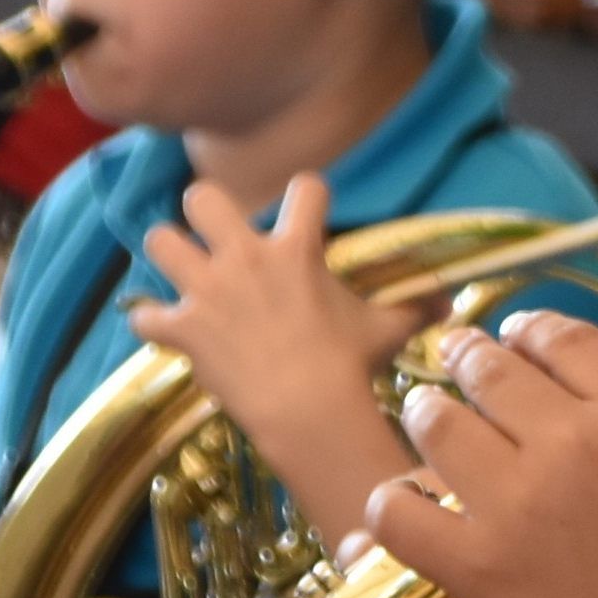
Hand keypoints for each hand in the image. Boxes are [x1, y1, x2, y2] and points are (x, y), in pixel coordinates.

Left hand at [133, 175, 420, 546]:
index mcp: (296, 248)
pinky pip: (145, 315)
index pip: (305, 189)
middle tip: (219, 238)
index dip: (308, 197)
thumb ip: (414, 308)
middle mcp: (245, 257)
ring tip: (184, 275)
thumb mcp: (387, 329)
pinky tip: (166, 331)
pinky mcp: (183, 328)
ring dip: (170, 256)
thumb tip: (452, 302)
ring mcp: (208, 290)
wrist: (307, 409)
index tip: (308, 213)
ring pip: (159, 241)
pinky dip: (153, 323)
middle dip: (207, 211)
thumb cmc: (350, 363)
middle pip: (203, 197)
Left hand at [363, 313, 597, 597]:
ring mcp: (518, 503)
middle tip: (456, 356)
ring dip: (427, 410)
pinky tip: (399, 502)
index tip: (516, 333)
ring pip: (439, 424)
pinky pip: (402, 515)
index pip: (565, 339)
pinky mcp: (481, 568)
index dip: (533, 328)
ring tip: (426, 410)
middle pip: (492, 369)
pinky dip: (392, 503)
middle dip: (467, 355)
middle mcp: (572, 443)